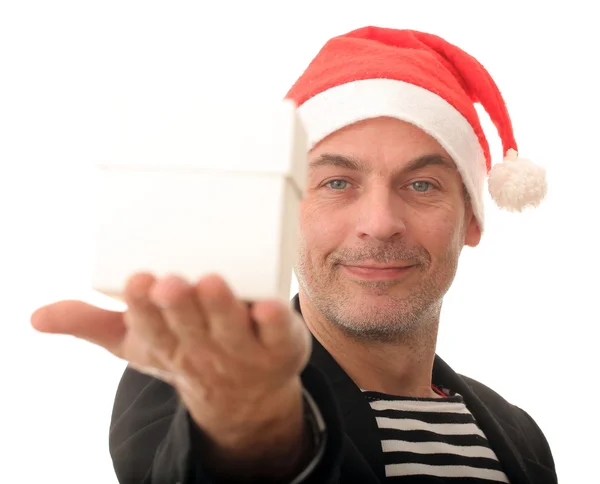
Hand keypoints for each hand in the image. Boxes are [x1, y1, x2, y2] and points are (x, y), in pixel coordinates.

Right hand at [31, 273, 312, 475]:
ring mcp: (244, 350)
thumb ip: (91, 324)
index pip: (150, 328)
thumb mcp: (137, 343)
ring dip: (221, 309)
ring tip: (211, 282)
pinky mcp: (281, 346)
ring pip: (231, 330)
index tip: (138, 281)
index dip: (144, 308)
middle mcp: (204, 348)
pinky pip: (279, 335)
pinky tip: (272, 304)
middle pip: (189, 327)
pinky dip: (276, 322)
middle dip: (178, 306)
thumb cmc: (187, 353)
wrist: (243, 394)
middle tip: (170, 281)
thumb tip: (36, 316)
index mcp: (167, 344)